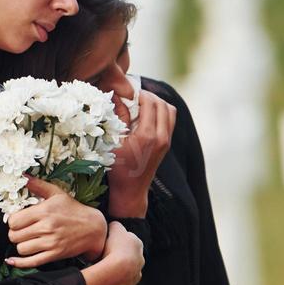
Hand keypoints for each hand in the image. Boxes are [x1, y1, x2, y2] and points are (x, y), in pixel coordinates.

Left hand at [5, 177, 106, 266]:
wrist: (93, 228)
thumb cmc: (73, 210)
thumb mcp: (57, 194)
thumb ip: (38, 185)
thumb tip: (23, 176)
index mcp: (44, 211)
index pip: (14, 221)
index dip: (13, 221)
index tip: (18, 221)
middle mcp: (46, 227)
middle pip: (14, 235)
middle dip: (15, 233)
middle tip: (22, 231)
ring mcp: (50, 242)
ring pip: (21, 248)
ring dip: (21, 245)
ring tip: (27, 240)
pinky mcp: (54, 254)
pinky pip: (31, 262)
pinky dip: (19, 263)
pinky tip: (13, 260)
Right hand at [82, 221, 143, 284]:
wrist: (116, 272)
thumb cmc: (114, 248)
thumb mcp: (114, 228)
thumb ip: (115, 225)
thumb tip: (113, 226)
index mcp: (138, 244)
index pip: (126, 239)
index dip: (115, 240)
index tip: (106, 243)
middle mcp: (140, 259)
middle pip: (127, 255)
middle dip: (118, 255)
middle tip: (104, 256)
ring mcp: (136, 274)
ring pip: (126, 270)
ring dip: (117, 269)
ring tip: (104, 268)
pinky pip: (121, 282)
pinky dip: (115, 281)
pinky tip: (106, 278)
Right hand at [108, 91, 175, 217]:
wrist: (130, 191)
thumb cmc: (117, 169)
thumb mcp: (113, 142)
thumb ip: (119, 117)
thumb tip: (117, 95)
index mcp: (147, 135)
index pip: (149, 102)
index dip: (138, 93)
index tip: (127, 93)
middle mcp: (161, 137)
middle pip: (162, 103)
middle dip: (148, 96)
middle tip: (134, 96)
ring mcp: (167, 141)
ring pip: (170, 110)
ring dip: (157, 103)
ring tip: (141, 104)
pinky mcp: (167, 143)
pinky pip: (170, 120)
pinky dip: (161, 112)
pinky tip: (146, 115)